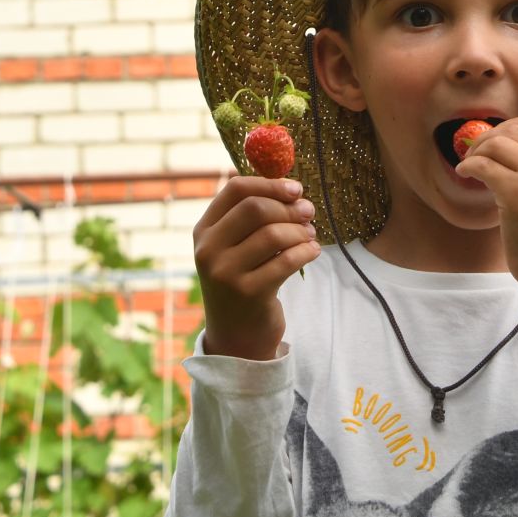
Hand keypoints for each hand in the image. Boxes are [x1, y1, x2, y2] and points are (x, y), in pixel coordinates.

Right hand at [192, 177, 319, 360]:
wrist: (237, 336)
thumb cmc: (242, 280)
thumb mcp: (234, 247)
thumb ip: (250, 215)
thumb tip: (285, 180)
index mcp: (204, 231)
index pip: (235, 190)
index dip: (270, 184)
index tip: (296, 188)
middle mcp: (209, 250)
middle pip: (256, 208)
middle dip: (289, 207)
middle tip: (310, 211)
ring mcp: (225, 273)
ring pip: (274, 234)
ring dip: (301, 231)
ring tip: (311, 235)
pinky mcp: (248, 293)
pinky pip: (287, 261)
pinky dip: (306, 251)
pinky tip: (312, 251)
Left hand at [454, 115, 517, 309]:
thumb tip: (503, 140)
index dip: (507, 128)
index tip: (492, 142)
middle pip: (512, 129)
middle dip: (488, 138)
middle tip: (474, 154)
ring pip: (496, 143)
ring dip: (476, 151)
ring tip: (469, 166)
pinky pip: (484, 166)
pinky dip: (469, 166)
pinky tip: (464, 174)